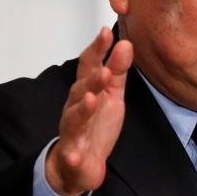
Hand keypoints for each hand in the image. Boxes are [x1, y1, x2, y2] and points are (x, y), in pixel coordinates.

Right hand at [45, 27, 132, 195]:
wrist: (81, 163)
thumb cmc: (96, 125)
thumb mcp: (112, 95)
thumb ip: (117, 71)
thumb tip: (125, 44)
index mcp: (87, 90)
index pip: (89, 65)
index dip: (97, 49)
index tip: (107, 32)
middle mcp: (76, 107)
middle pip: (80, 89)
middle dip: (92, 79)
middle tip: (105, 70)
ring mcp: (73, 130)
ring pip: (74, 118)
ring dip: (82, 109)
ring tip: (91, 100)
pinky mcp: (72, 154)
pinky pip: (71, 155)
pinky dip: (72, 156)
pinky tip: (75, 157)